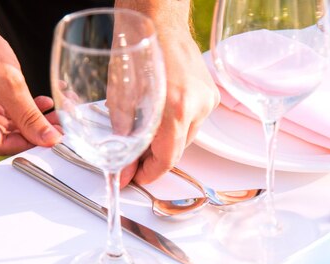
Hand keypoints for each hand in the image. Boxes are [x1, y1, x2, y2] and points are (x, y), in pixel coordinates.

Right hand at [0, 17, 60, 154]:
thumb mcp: (10, 85)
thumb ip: (30, 116)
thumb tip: (48, 138)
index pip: (0, 145)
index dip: (29, 143)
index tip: (51, 138)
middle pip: (1, 139)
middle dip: (31, 131)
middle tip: (56, 125)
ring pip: (2, 129)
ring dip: (27, 121)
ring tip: (51, 112)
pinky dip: (17, 112)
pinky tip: (37, 104)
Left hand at [132, 23, 219, 184]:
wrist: (157, 19)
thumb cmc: (136, 48)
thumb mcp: (119, 98)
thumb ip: (123, 137)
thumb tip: (122, 166)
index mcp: (176, 109)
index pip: (167, 159)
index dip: (149, 174)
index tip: (135, 177)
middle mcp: (197, 106)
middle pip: (177, 150)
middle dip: (154, 158)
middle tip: (133, 158)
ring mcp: (207, 99)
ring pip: (186, 137)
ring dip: (166, 141)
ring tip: (145, 134)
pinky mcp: (210, 94)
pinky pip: (193, 121)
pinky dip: (176, 125)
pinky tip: (161, 115)